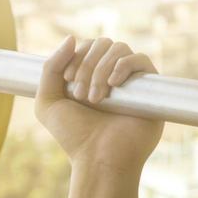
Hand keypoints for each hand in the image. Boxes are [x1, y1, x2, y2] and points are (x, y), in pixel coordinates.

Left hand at [36, 36, 164, 175]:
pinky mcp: (150, 88)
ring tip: (96, 98)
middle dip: (87, 64)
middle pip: (102, 43)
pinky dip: (124, 66)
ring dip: (102, 69)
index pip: (86, 46)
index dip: (75, 56)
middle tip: (81, 94)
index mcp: (89, 75)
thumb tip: (71, 38)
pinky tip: (114, 85)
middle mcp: (111, 75)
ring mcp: (131, 80)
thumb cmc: (74, 135)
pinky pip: (141, 59)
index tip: (68, 81)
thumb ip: (50, 68)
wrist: (99, 159)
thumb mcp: (48, 101)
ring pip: (120, 48)